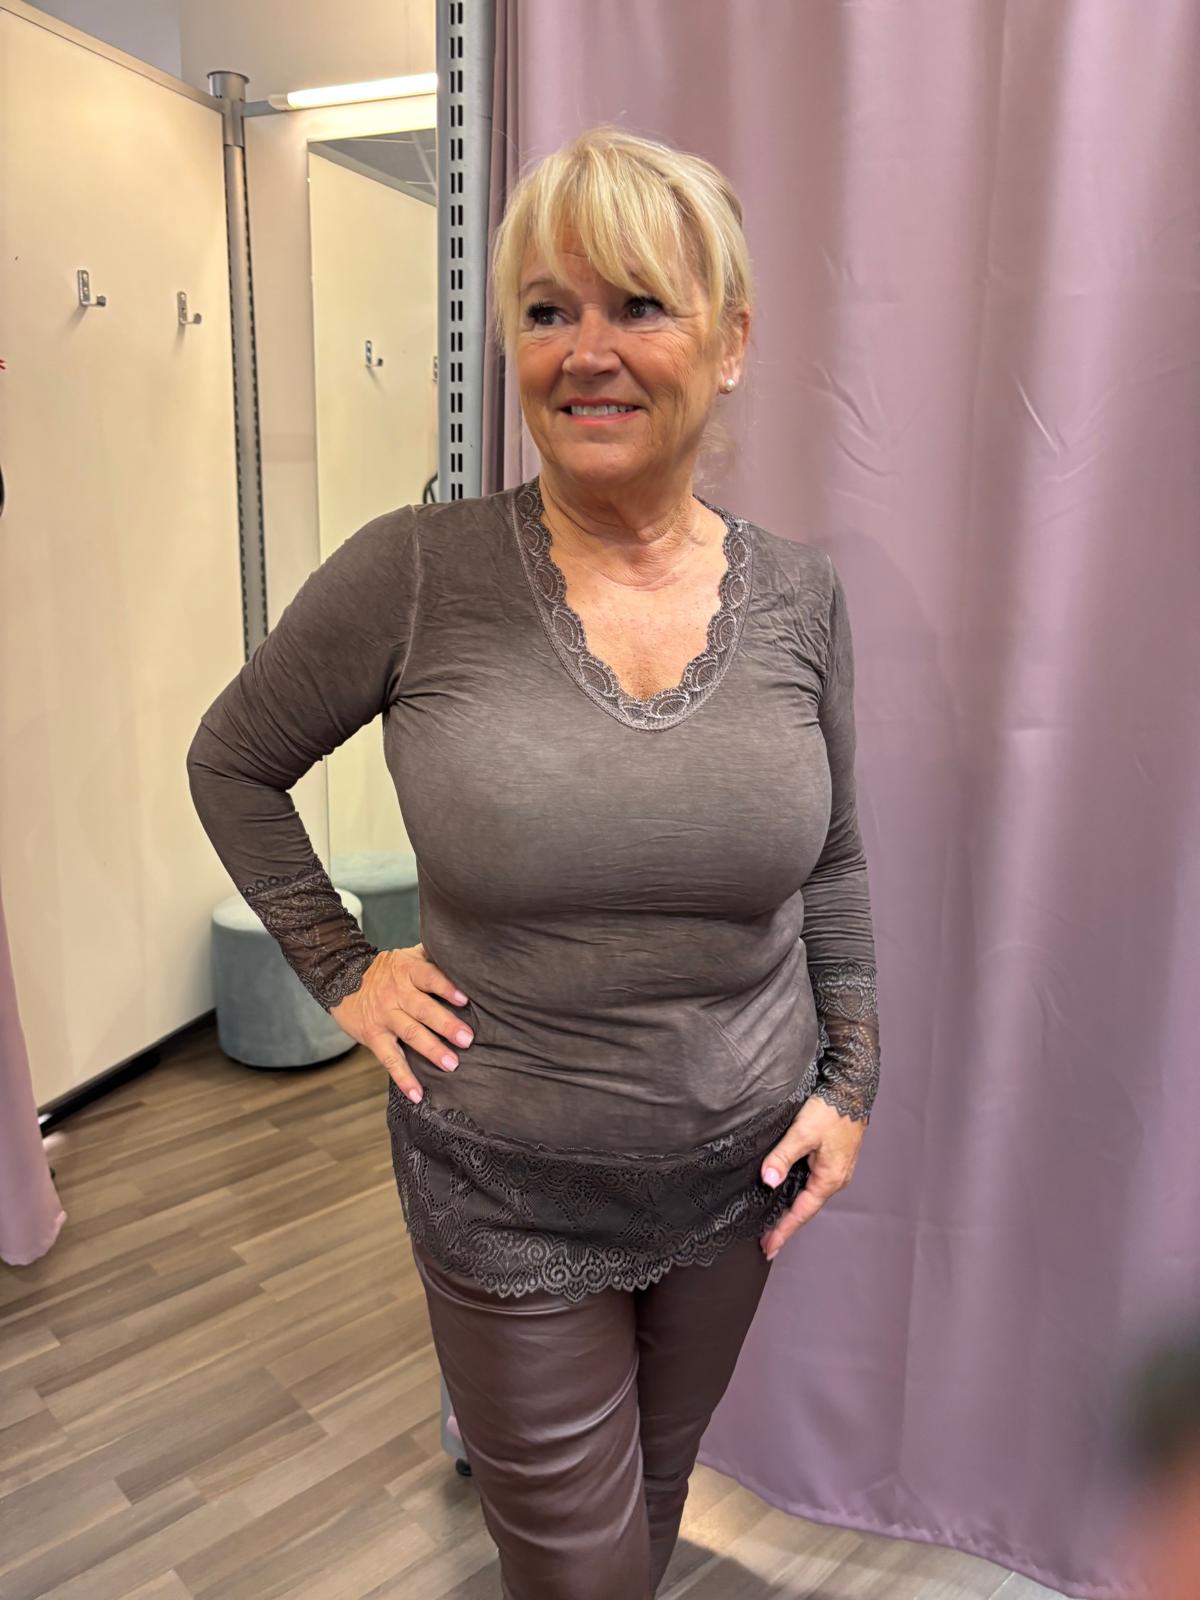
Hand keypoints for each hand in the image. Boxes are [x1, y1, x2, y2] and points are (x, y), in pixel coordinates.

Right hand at [330, 943, 472, 1102]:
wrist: (340, 977)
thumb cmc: (386, 970)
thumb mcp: (407, 956)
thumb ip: (432, 957)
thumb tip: (464, 956)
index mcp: (407, 971)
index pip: (429, 977)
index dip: (446, 987)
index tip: (464, 999)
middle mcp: (396, 993)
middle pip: (423, 1009)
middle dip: (446, 1025)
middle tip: (467, 1039)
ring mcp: (384, 1016)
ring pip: (409, 1033)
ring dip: (431, 1050)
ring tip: (451, 1064)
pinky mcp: (373, 1036)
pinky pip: (389, 1059)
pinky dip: (403, 1078)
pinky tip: (417, 1094)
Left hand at [758, 1095, 867, 1259]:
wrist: (852, 1090)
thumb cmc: (830, 1110)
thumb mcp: (801, 1133)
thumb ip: (782, 1157)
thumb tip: (768, 1181)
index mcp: (829, 1179)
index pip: (801, 1212)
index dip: (783, 1230)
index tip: (768, 1247)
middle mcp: (836, 1179)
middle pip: (807, 1208)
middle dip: (787, 1225)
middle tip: (767, 1241)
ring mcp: (837, 1170)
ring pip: (810, 1196)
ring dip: (793, 1209)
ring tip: (775, 1223)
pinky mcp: (834, 1160)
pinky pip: (814, 1183)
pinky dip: (800, 1193)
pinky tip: (788, 1193)